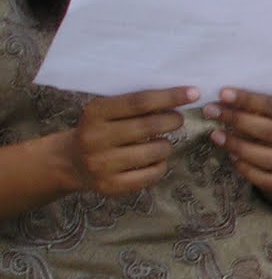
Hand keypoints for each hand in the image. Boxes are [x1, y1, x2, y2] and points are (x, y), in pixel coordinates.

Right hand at [66, 86, 196, 195]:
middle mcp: (95, 138)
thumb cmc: (100, 129)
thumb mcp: (107, 111)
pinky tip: (154, 160)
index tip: (193, 93)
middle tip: (178, 119)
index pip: (139, 102)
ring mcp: (102, 164)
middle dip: (173, 120)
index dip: (169, 97)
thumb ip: (135, 104)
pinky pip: (152, 174)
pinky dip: (161, 165)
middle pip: (149, 126)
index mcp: (95, 113)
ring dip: (166, 145)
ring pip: (155, 152)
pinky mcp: (111, 186)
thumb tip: (181, 95)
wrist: (70, 162)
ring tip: (160, 142)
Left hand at [205, 88, 271, 192]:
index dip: (247, 99)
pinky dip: (245, 168)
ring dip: (237, 146)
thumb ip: (252, 103)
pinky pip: (263, 178)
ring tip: (215, 136)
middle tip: (211, 112)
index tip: (222, 93)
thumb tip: (222, 97)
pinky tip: (232, 157)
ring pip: (265, 157)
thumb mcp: (269, 108)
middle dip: (237, 120)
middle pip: (268, 130)